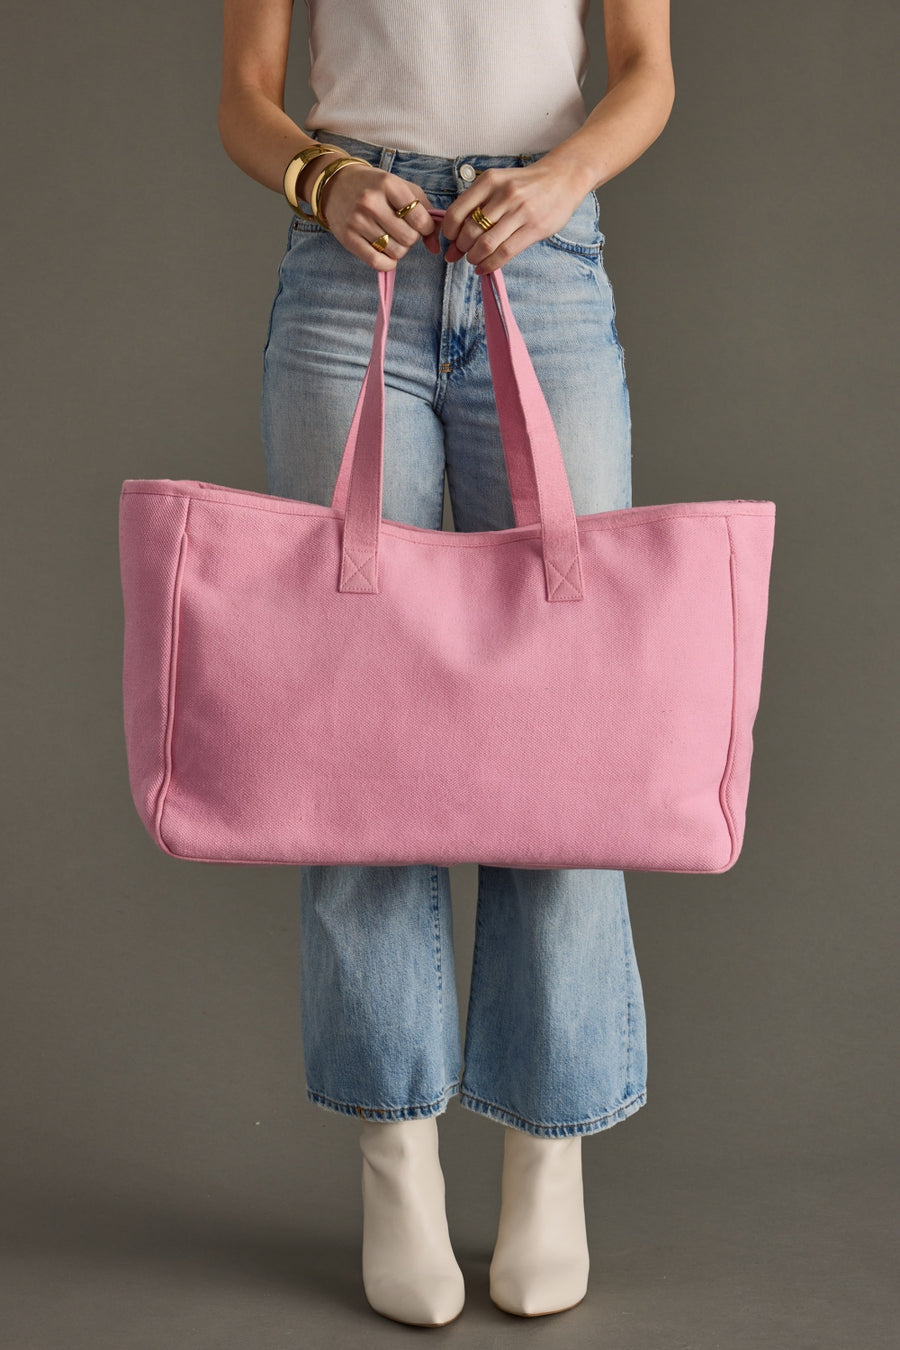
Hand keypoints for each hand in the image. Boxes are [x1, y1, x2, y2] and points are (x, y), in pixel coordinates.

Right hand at [313, 162, 438, 271]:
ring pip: (395, 252)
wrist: (336, 185)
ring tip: (392, 238)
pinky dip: (387, 263)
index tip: (420, 225)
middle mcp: (371, 202)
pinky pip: (377, 262)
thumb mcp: (401, 188)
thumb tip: (435, 246)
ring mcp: (357, 221)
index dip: (426, 227)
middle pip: (409, 238)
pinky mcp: (348, 238)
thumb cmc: (375, 187)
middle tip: (402, 230)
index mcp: (388, 184)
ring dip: (399, 250)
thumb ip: (424, 211)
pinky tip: (386, 253)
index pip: (420, 219)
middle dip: (411, 238)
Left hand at [441, 160, 587, 273]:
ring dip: (474, 258)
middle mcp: (503, 195)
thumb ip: (479, 203)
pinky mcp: (534, 228)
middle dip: (460, 248)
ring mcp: (520, 212)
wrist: (563, 178)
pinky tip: (484, 268)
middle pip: (470, 231)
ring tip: (473, 260)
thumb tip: (455, 234)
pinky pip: (505, 253)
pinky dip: (489, 265)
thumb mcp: (500, 182)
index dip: (448, 232)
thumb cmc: (526, 184)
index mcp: (489, 181)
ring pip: (486, 245)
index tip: (449, 240)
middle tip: (460, 254)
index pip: (457, 212)